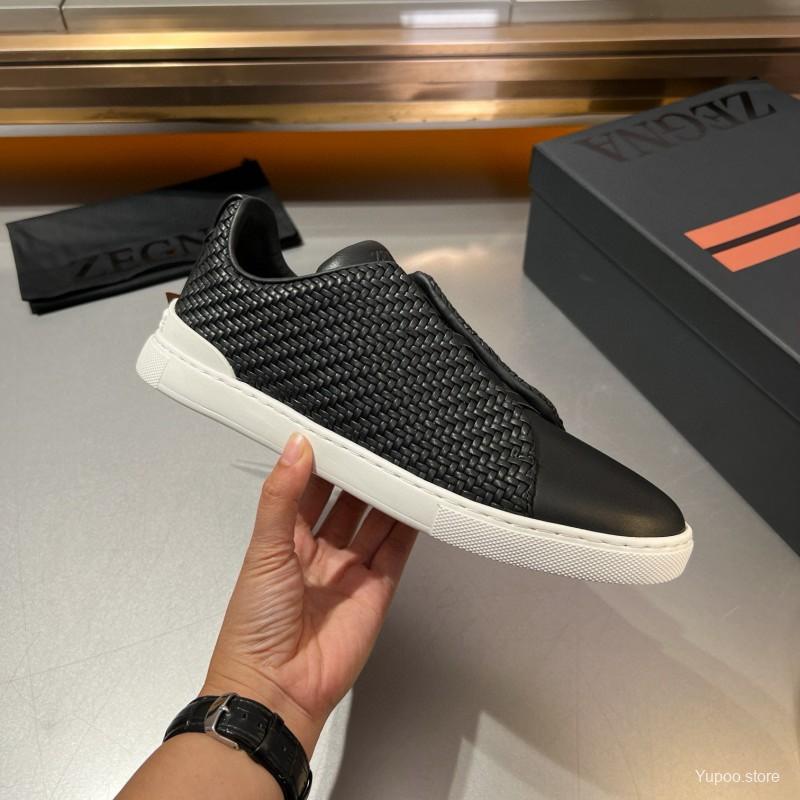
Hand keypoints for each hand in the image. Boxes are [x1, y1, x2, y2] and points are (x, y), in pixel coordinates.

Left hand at [202, 432, 417, 754]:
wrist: (276, 688)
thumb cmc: (254, 625)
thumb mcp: (264, 548)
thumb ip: (282, 496)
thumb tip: (294, 446)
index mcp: (285, 540)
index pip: (308, 490)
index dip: (321, 463)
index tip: (335, 432)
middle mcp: (319, 553)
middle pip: (346, 503)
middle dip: (359, 476)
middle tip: (374, 443)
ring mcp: (349, 570)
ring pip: (373, 521)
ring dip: (384, 495)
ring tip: (398, 462)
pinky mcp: (376, 588)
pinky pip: (395, 549)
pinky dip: (406, 525)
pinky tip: (413, 499)